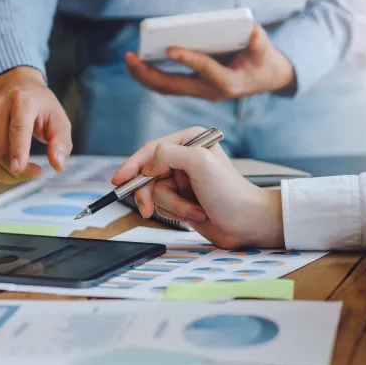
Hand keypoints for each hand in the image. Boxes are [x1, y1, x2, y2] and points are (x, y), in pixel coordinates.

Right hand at [0, 66, 72, 182]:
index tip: (18, 169)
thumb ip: (61, 142)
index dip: (17, 151)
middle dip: (18, 172)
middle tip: (34, 172)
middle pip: (1, 152)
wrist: (15, 86)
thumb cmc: (40, 105)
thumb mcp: (59, 119)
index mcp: (21, 101)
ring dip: (4, 176)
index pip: (17, 129)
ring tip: (19, 172)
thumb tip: (57, 164)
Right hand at [111, 127, 284, 248]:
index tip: (118, 180)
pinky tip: (194, 214)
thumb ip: (168, 154)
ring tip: (193, 210)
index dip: (132, 165)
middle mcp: (184, 157)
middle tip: (147, 209)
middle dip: (151, 194)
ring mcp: (181, 179)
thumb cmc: (230, 193)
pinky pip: (161, 205)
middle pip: (148, 173)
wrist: (246, 223)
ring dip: (171, 206)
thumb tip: (147, 165)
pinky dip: (175, 213)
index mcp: (189, 141)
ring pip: (154, 192)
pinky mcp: (180, 198)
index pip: (151, 150)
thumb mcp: (199, 162)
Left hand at [126, 25, 295, 100]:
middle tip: (131, 59)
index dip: (188, 59)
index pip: (204, 69)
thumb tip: (251, 32)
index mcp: (227, 82)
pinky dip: (150, 77)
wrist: (263, 80)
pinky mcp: (192, 89)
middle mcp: (209, 91)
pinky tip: (137, 67)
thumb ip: (259, 42)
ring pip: (166, 88)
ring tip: (129, 62)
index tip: (170, 48)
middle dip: (150, 73)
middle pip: (174, 86)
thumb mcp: (265, 52)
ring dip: (145, 76)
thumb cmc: (262, 62)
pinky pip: (166, 86)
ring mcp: (198, 92)